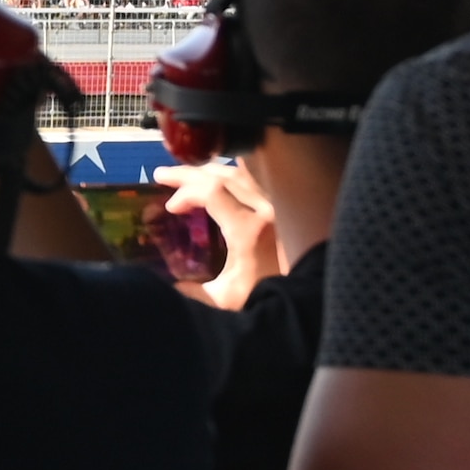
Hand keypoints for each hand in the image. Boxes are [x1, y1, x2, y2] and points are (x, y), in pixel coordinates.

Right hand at [165, 157, 282, 296]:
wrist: (306, 297)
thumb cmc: (269, 296)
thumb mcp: (227, 300)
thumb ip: (194, 293)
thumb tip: (170, 287)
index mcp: (248, 229)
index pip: (211, 192)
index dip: (185, 192)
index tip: (170, 207)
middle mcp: (264, 209)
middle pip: (222, 175)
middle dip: (188, 173)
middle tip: (162, 175)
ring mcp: (276, 204)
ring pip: (239, 172)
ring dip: (209, 170)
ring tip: (187, 174)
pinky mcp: (282, 207)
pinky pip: (254, 179)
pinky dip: (232, 174)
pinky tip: (221, 176)